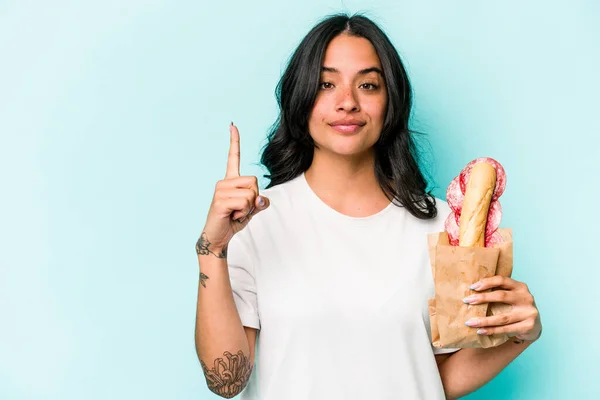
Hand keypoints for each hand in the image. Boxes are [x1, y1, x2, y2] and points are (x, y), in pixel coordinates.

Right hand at [198, 123, 269, 256]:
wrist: (217, 237)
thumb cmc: (232, 221)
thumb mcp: (251, 210)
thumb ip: (260, 201)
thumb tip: (262, 199)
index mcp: (230, 181)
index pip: (233, 157)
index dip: (234, 142)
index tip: (232, 125)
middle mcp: (223, 182)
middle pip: (254, 181)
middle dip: (254, 199)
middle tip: (240, 209)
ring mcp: (220, 190)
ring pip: (251, 193)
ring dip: (249, 208)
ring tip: (235, 213)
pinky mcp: (220, 200)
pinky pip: (245, 203)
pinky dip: (243, 213)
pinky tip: (232, 216)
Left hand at [462, 276, 541, 341]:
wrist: (534, 325)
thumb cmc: (516, 307)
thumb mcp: (512, 295)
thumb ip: (499, 291)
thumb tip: (472, 289)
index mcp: (520, 287)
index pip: (502, 280)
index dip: (487, 282)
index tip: (472, 287)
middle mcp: (526, 298)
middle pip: (501, 296)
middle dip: (482, 298)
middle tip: (466, 301)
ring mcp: (529, 312)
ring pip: (502, 317)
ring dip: (484, 320)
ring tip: (470, 322)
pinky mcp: (528, 326)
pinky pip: (506, 329)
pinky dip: (491, 330)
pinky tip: (480, 331)